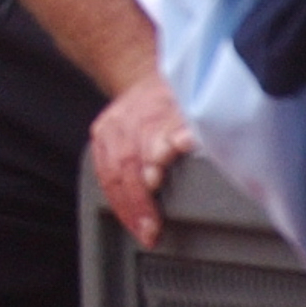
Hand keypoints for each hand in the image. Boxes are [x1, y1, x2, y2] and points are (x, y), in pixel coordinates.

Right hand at [90, 71, 195, 247]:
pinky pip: (103, 172)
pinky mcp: (101, 135)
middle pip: (131, 159)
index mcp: (163, 107)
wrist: (140, 74)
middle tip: (153, 227)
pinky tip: (128, 218)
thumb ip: (204, 128)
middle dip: (141, 198)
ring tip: (143, 232)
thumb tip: (197, 145)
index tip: (159, 177)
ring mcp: (114, 126)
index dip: (156, 156)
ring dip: (128, 205)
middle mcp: (134, 117)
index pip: (156, 133)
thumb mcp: (198, 106)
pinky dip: (115, 198)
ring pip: (114, 170)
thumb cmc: (176, 98)